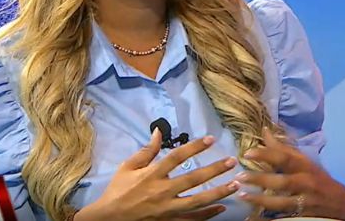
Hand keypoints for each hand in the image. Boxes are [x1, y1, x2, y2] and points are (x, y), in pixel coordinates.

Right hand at [75, 129, 240, 220]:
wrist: (109, 219)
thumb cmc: (118, 190)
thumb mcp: (128, 167)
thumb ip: (147, 150)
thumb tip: (158, 131)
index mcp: (152, 175)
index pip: (177, 157)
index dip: (194, 147)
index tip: (210, 139)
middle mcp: (162, 191)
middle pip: (193, 179)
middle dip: (214, 170)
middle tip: (232, 161)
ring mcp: (167, 209)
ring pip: (198, 201)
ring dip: (218, 192)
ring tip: (235, 184)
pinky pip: (192, 220)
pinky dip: (208, 214)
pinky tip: (222, 207)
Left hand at [236, 128, 344, 219]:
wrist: (341, 203)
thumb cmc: (317, 178)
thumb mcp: (303, 162)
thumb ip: (283, 148)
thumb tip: (264, 131)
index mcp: (304, 166)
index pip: (285, 158)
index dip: (267, 154)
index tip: (248, 152)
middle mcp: (306, 183)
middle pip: (282, 181)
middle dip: (260, 179)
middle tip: (240, 177)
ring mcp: (305, 201)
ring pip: (282, 202)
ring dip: (261, 199)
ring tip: (242, 195)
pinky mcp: (303, 216)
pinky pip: (283, 218)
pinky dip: (268, 219)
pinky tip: (253, 218)